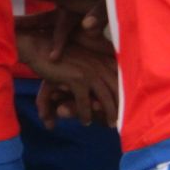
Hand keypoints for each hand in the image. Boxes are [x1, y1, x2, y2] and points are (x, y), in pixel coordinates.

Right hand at [17, 9, 118, 126]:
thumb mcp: (83, 58)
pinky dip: (86, 114)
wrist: (39, 46)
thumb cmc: (61, 54)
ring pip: (105, 98)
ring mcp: (89, 71)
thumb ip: (96, 67)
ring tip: (110, 123)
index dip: (127, 91)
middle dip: (123, 105)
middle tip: (125, 118)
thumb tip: (110, 78)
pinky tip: (85, 121)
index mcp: (103, 58)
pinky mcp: (77, 78)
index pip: (121, 76)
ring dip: (109, 113)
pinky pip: (85, 102)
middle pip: (118, 88)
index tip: (130, 104)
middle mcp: (100, 63)